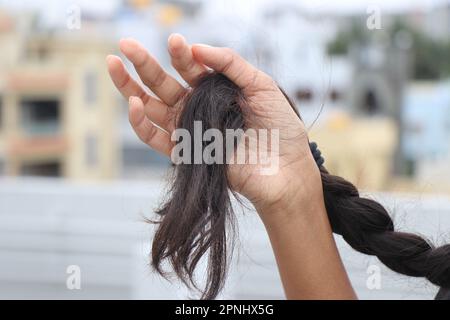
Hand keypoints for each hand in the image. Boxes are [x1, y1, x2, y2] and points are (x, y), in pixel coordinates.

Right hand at [106, 34, 321, 216]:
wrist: (286, 168)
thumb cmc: (279, 127)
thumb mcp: (261, 85)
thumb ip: (230, 64)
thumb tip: (196, 48)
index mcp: (214, 90)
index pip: (189, 67)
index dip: (179, 53)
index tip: (177, 41)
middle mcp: (197, 108)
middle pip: (162, 83)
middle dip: (143, 63)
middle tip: (125, 44)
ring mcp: (189, 130)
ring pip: (151, 107)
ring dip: (130, 86)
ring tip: (114, 64)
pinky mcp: (186, 153)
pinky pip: (156, 138)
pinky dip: (141, 122)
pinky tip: (134, 103)